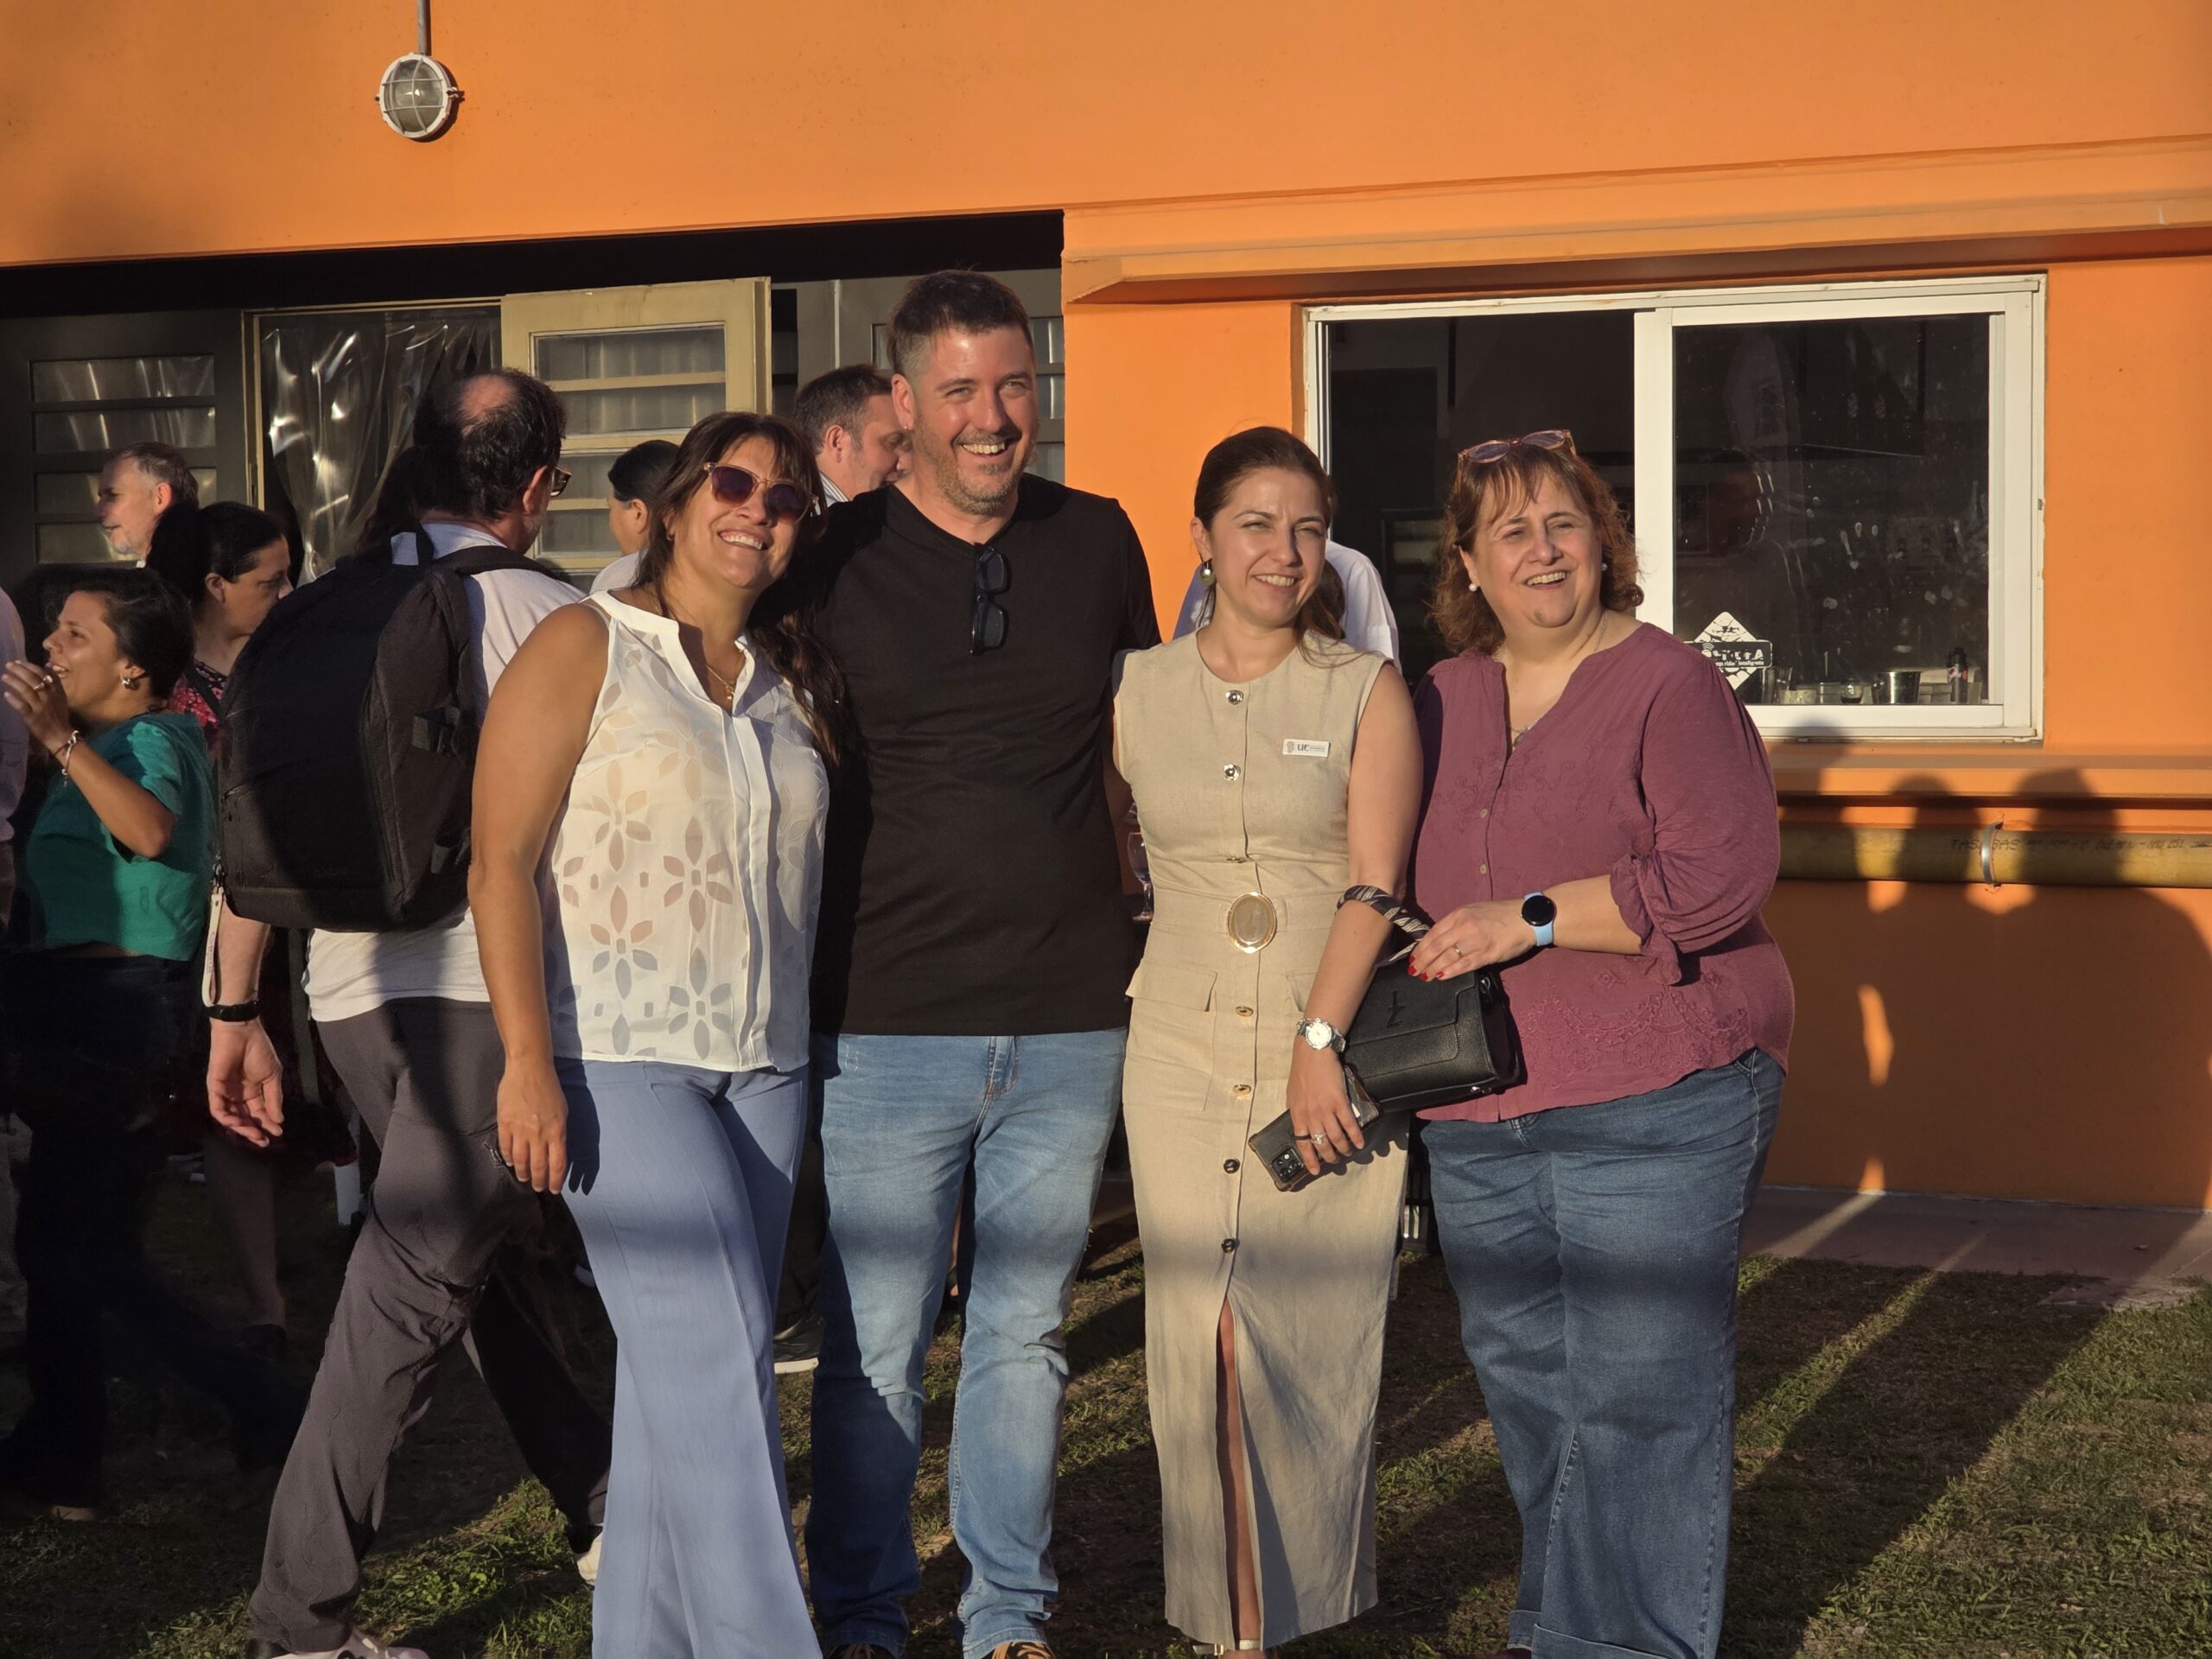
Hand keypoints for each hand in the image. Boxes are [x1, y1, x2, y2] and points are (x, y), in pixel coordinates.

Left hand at [0, 660, 73, 753]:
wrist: (60, 735)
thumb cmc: (58, 715)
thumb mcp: (61, 696)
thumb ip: (54, 680)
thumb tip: (47, 664)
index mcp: (56, 690)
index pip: (43, 674)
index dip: (29, 666)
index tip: (18, 662)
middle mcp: (49, 697)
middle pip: (33, 680)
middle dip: (20, 671)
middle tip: (8, 665)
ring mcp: (40, 707)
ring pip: (27, 691)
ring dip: (14, 682)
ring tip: (4, 677)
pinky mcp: (33, 717)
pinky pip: (22, 706)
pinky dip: (14, 700)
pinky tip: (6, 694)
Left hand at [208, 1018, 285, 1145]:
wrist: (242, 1033)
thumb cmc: (259, 1051)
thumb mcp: (272, 1076)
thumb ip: (274, 1098)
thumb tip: (279, 1120)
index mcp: (253, 1092)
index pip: (259, 1113)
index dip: (267, 1124)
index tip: (278, 1133)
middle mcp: (238, 1095)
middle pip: (245, 1119)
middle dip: (254, 1131)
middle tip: (263, 1140)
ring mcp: (225, 1093)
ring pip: (231, 1118)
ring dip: (241, 1128)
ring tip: (254, 1134)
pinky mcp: (215, 1089)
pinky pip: (218, 1109)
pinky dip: (227, 1119)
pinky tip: (239, 1123)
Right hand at [497, 1059, 568, 1193]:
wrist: (529, 1069)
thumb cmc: (549, 1088)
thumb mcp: (562, 1112)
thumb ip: (558, 1133)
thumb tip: (555, 1151)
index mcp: (557, 1131)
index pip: (557, 1164)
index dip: (555, 1180)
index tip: (553, 1190)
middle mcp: (539, 1134)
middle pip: (538, 1166)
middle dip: (538, 1181)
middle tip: (537, 1188)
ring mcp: (520, 1130)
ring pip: (520, 1160)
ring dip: (522, 1172)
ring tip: (524, 1178)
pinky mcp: (504, 1124)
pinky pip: (505, 1147)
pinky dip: (508, 1158)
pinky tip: (510, 1162)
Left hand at [1286, 1043, 1366, 1177]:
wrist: (1314, 1053)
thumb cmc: (1303, 1071)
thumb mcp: (1293, 1095)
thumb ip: (1297, 1111)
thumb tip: (1301, 1125)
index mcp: (1298, 1114)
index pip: (1302, 1143)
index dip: (1309, 1159)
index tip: (1314, 1170)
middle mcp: (1311, 1115)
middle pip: (1322, 1144)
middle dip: (1330, 1156)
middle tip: (1336, 1160)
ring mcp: (1325, 1110)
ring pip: (1336, 1138)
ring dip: (1344, 1148)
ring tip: (1349, 1151)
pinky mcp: (1339, 1102)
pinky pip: (1349, 1125)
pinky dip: (1355, 1136)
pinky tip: (1360, 1143)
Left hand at [1408, 900, 1536, 979]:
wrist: (1527, 918)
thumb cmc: (1501, 914)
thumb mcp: (1474, 911)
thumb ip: (1457, 923)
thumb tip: (1440, 939)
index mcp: (1460, 915)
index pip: (1434, 932)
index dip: (1421, 947)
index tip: (1413, 957)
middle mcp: (1465, 926)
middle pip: (1437, 946)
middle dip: (1422, 960)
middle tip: (1414, 970)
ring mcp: (1476, 941)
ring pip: (1448, 957)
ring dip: (1433, 968)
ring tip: (1424, 976)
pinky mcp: (1487, 954)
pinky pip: (1464, 965)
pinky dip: (1451, 971)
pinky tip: (1441, 976)